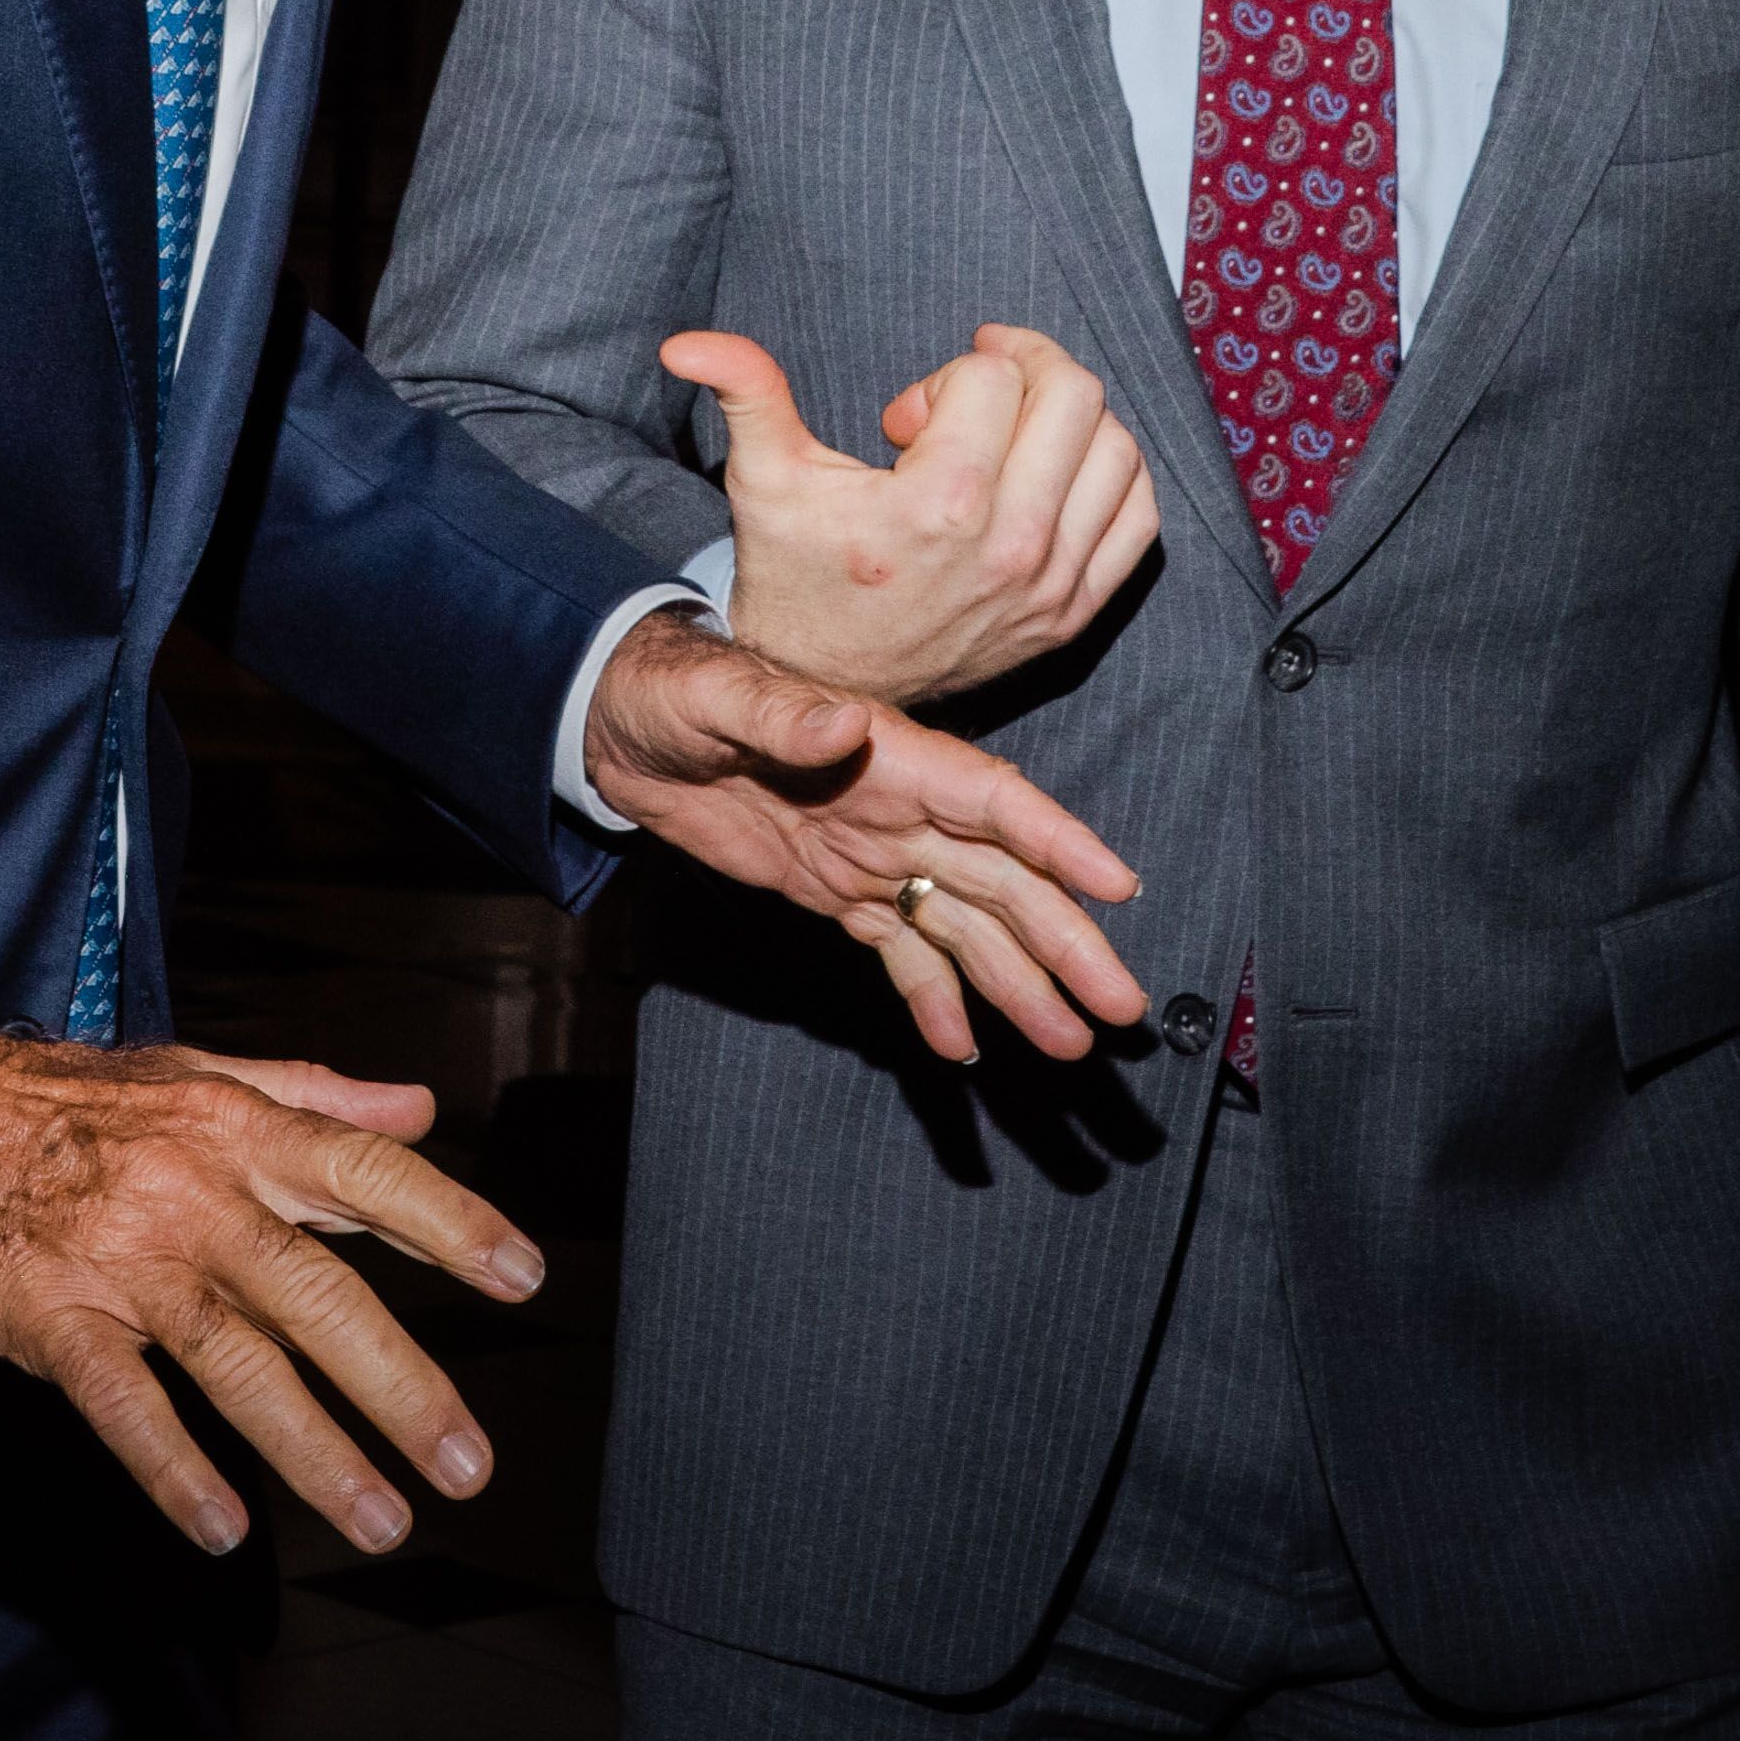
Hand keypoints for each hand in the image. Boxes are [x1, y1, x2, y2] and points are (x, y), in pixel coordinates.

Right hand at [0, 1031, 542, 1558]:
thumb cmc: (62, 1099)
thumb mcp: (194, 1072)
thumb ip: (312, 1094)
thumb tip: (417, 1106)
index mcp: (235, 1128)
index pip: (365, 1171)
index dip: (448, 1222)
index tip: (519, 1277)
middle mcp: (192, 1194)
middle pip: (317, 1293)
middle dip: (401, 1383)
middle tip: (467, 1460)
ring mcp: (121, 1261)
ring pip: (236, 1365)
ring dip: (316, 1452)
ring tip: (383, 1518)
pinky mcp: (51, 1319)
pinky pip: (124, 1405)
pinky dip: (174, 1468)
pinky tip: (224, 1526)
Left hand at [577, 611, 1147, 1065]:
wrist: (620, 726)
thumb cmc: (674, 691)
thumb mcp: (720, 698)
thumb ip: (782, 717)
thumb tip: (840, 727)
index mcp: (889, 755)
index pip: (994, 801)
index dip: (1059, 843)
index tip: (1118, 887)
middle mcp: (901, 810)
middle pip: (1004, 882)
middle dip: (1066, 942)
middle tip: (1118, 1005)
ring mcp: (875, 856)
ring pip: (966, 928)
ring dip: (1019, 985)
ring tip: (1070, 1043)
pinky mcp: (837, 893)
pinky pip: (902, 952)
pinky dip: (935, 1000)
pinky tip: (966, 1049)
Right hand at [671, 323, 1160, 705]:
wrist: (824, 681)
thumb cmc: (796, 571)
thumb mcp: (765, 478)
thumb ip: (744, 394)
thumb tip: (685, 343)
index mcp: (941, 505)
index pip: (994, 376)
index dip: (946, 376)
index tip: (906, 419)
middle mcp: (1011, 546)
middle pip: (1074, 397)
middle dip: (1023, 370)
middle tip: (973, 391)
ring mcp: (1052, 585)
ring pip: (1117, 448)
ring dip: (1069, 420)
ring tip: (1011, 433)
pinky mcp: (1074, 612)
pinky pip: (1138, 517)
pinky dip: (1110, 477)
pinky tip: (1053, 473)